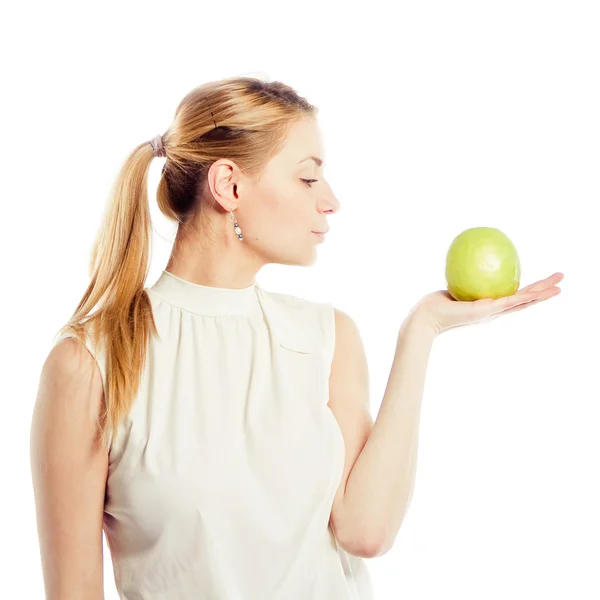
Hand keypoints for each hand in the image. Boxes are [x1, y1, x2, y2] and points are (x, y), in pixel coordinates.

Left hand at [411, 272, 563, 335]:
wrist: (427, 318)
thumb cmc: (435, 304)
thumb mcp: (454, 285)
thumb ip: (463, 277)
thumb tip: (468, 258)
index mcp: (487, 306)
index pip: (512, 297)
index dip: (528, 292)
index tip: (540, 284)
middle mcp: (493, 311)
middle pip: (523, 301)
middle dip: (542, 292)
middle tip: (561, 284)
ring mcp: (491, 312)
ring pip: (522, 302)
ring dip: (541, 295)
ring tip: (559, 288)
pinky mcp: (487, 311)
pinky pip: (510, 301)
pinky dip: (525, 297)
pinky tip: (538, 292)